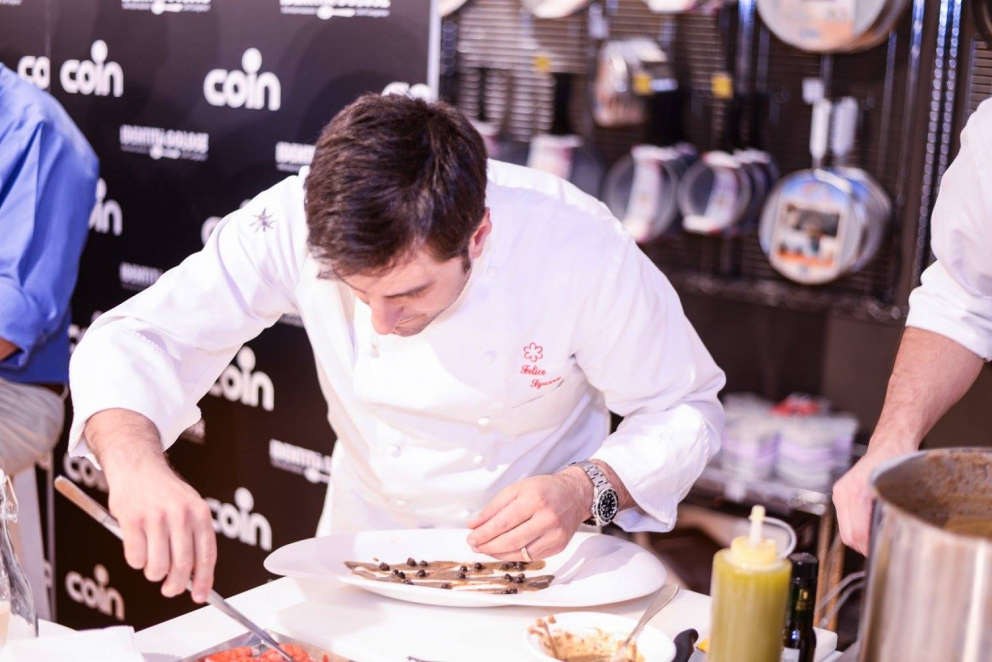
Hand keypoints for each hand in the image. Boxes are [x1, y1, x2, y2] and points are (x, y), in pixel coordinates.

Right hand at [87, 409, 216, 602]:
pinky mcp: (132, 520)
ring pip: (157, 567)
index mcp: (200, 513)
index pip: (207, 555)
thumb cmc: (164, 493)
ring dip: (153, 573)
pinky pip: (135, 558)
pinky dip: (135, 560)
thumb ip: (193, 538)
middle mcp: (181, 515)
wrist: (138, 465)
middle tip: (170, 589)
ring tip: (151, 562)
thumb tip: (196, 578)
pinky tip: (136, 546)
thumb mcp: (189, 508)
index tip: (200, 596)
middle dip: (176, 585)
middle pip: (182, 566)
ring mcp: (156, 517)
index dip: (204, 580)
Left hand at [466, 468, 592, 561]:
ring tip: (486, 549)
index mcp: (534, 500)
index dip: (484, 534)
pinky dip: (514, 556)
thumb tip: (474, 525)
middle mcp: (547, 518)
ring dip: (499, 554)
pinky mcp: (559, 546)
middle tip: (475, 546)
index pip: (503, 523)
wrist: (575, 494)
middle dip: (488, 546)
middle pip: (511, 541)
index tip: (471, 538)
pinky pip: (531, 556)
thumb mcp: (516, 489)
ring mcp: (555, 535)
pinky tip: (504, 551)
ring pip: (521, 553)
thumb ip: (494, 507)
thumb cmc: (544, 489)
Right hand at [833, 444, 906, 555]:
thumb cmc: (897, 464)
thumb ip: (888, 518)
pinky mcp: (840, 493)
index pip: (856, 534)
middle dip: (864, 546)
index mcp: (856, 494)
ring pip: (845, 530)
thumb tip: (888, 542)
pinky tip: (870, 524)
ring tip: (878, 536)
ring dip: (860, 537)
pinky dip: (856, 527)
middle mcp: (844, 493)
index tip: (883, 552)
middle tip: (882, 548)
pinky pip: (844, 520)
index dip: (870, 548)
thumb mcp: (898, 493)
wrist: (889, 446)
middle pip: (848, 536)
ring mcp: (840, 493)